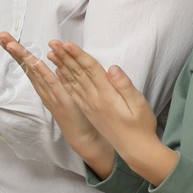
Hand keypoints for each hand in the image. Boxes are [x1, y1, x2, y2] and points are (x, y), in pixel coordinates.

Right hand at [0, 32, 113, 172]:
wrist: (82, 135)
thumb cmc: (75, 113)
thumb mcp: (66, 90)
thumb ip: (59, 77)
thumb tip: (55, 64)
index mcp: (45, 85)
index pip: (29, 64)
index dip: (18, 51)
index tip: (6, 39)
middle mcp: (43, 88)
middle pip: (26, 66)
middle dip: (14, 50)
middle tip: (1, 36)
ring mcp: (50, 94)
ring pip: (34, 72)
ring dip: (22, 57)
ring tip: (10, 44)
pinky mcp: (60, 99)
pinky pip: (50, 83)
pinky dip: (41, 72)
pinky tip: (33, 61)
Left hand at [48, 41, 175, 182]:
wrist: (134, 150)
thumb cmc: (141, 126)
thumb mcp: (139, 105)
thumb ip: (124, 86)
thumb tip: (112, 68)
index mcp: (107, 95)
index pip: (90, 70)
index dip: (78, 55)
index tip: (67, 44)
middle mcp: (94, 100)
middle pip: (77, 73)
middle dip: (65, 57)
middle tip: (53, 42)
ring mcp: (90, 106)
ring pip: (72, 82)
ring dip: (61, 66)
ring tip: (51, 53)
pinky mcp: (89, 111)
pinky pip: (73, 93)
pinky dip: (65, 81)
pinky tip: (59, 73)